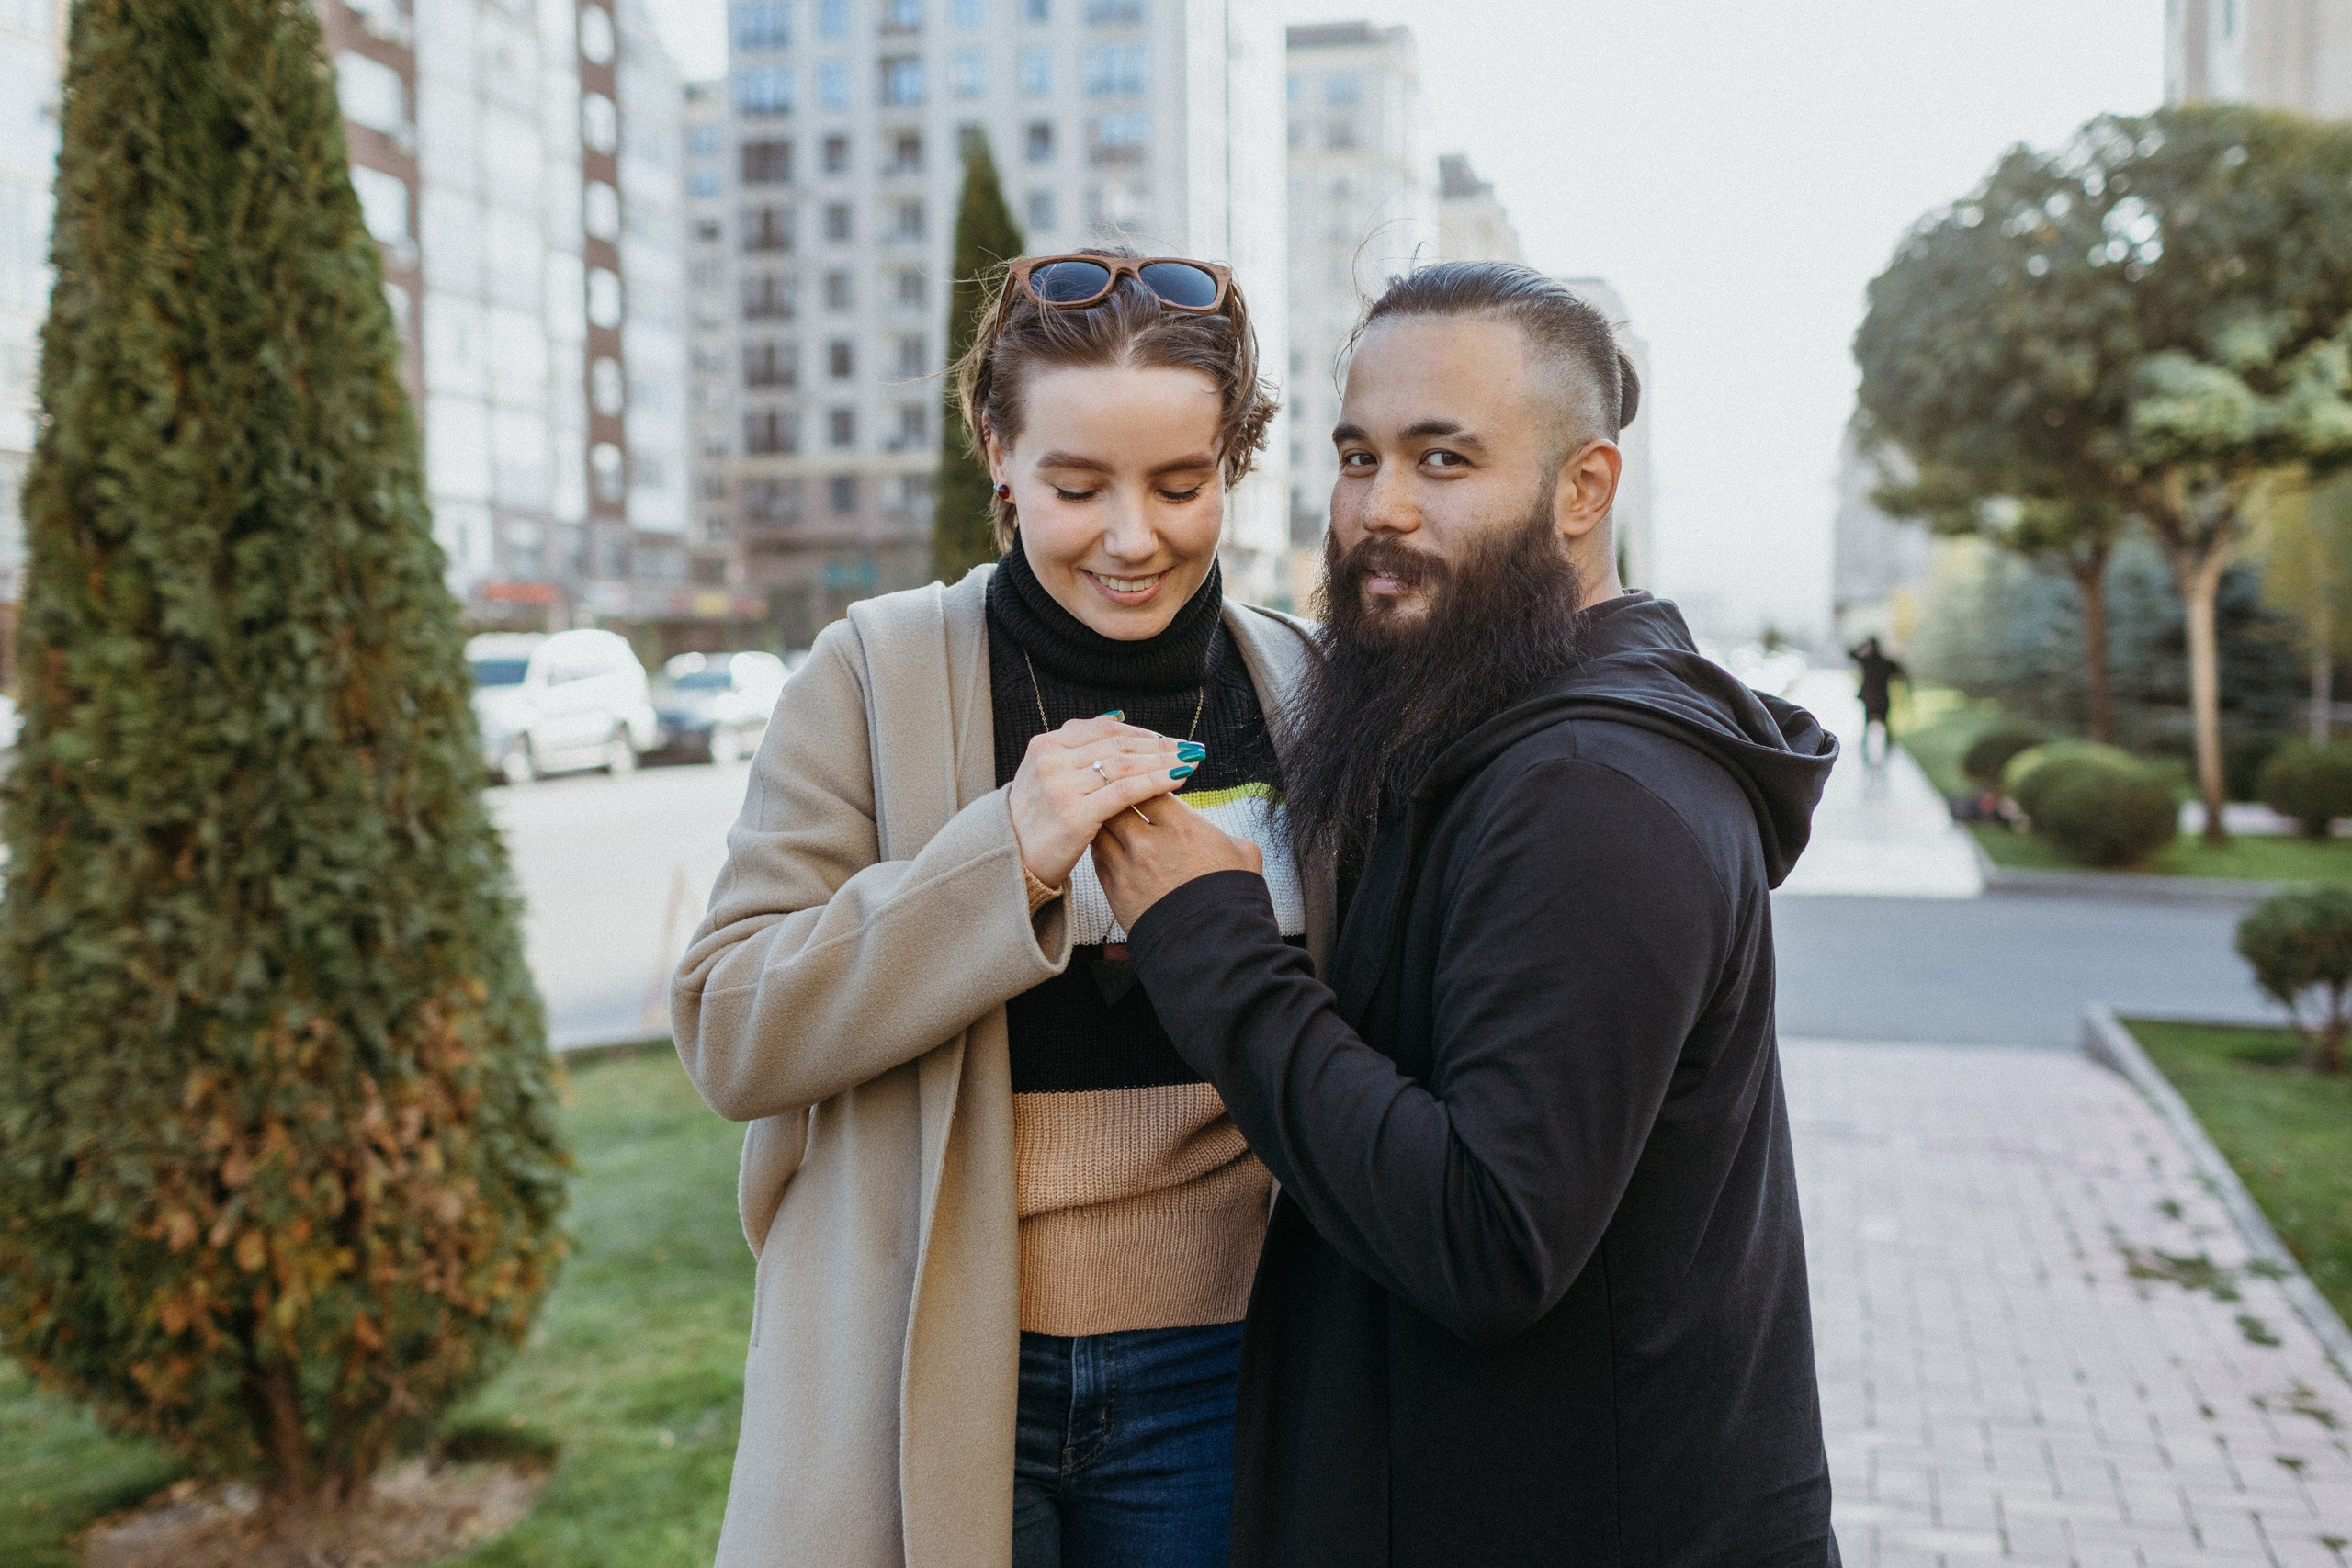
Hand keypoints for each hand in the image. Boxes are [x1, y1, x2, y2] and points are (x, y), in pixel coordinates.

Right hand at [1007, 715, 1198, 887]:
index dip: (1142, 732)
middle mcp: (1051, 760)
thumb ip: (1076, 750)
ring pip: (1126, 764)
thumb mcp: (1044, 775)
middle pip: (1118, 745)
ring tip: (1191, 760)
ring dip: (1165, 760)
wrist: (1010, 860)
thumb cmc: (1036, 820)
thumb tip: (1117, 720)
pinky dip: (1157, 780)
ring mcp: (1062, 787)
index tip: (1169, 739)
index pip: (1104, 730)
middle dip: (1160, 745)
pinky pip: (1126, 790)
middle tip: (1191, 747)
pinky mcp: (1075, 814)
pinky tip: (1180, 778)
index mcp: (1045, 745)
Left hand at [1093, 794, 1262, 932]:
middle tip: (1124, 794)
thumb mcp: (1243, 855)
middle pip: (1118, 801)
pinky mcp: (1114, 890)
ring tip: (1113, 817)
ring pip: (1102, 828)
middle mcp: (1148, 842)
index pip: (1149, 786)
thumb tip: (1220, 832)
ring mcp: (1127, 867)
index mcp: (1182, 826)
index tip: (1150, 783)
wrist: (1213, 949)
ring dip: (1107, 821)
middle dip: (1121, 796)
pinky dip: (1103, 847)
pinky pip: (1098, 857)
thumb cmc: (1233, 900)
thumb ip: (1224, 834)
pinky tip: (1110, 845)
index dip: (1148, 782)